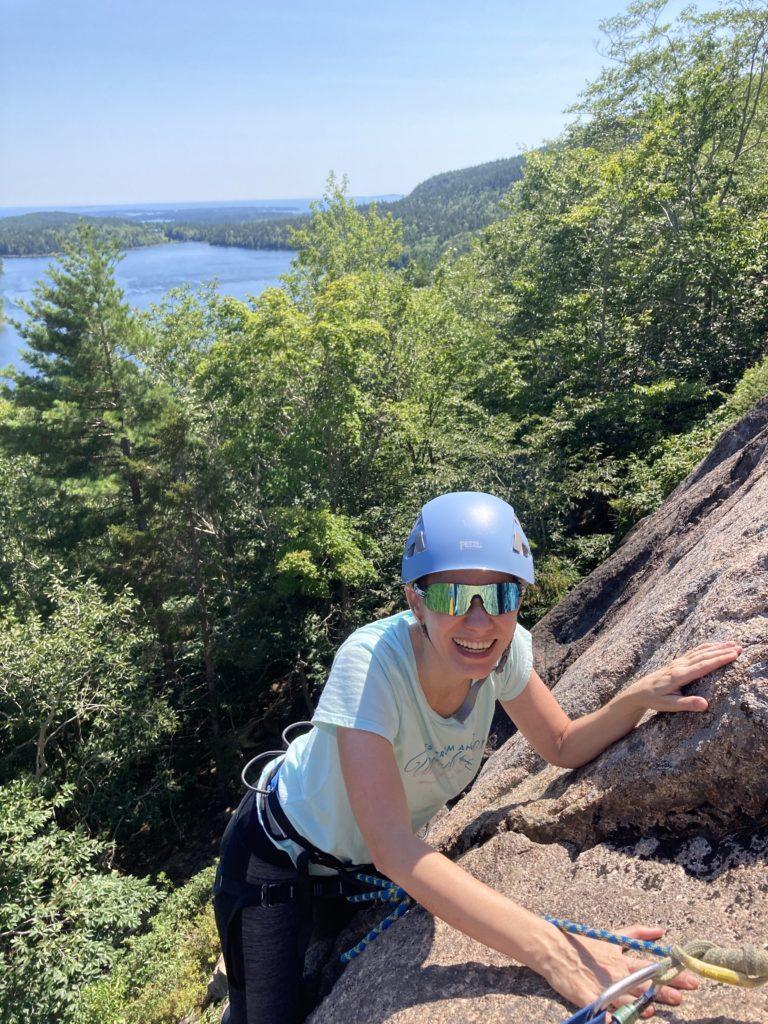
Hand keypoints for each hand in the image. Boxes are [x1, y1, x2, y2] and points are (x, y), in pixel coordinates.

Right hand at [542, 924, 699, 1018]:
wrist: (555, 951)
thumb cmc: (586, 945)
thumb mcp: (613, 936)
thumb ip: (637, 934)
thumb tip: (661, 931)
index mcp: (623, 960)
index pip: (652, 968)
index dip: (672, 975)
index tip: (692, 980)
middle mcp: (617, 974)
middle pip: (643, 984)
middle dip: (662, 991)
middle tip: (679, 997)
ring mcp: (603, 987)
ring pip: (626, 999)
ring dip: (640, 1005)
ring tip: (653, 1009)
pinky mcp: (589, 999)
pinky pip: (602, 1010)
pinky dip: (610, 1016)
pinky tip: (615, 1020)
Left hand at [624, 641, 742, 713]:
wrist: (638, 692)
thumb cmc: (654, 700)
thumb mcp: (668, 706)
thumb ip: (687, 704)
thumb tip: (705, 704)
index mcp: (679, 675)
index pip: (703, 666)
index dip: (719, 660)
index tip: (733, 655)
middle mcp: (679, 666)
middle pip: (704, 656)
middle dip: (723, 651)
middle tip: (740, 648)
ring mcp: (678, 662)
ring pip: (700, 651)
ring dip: (717, 647)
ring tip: (732, 643)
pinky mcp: (677, 662)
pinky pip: (694, 652)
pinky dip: (706, 647)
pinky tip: (714, 645)